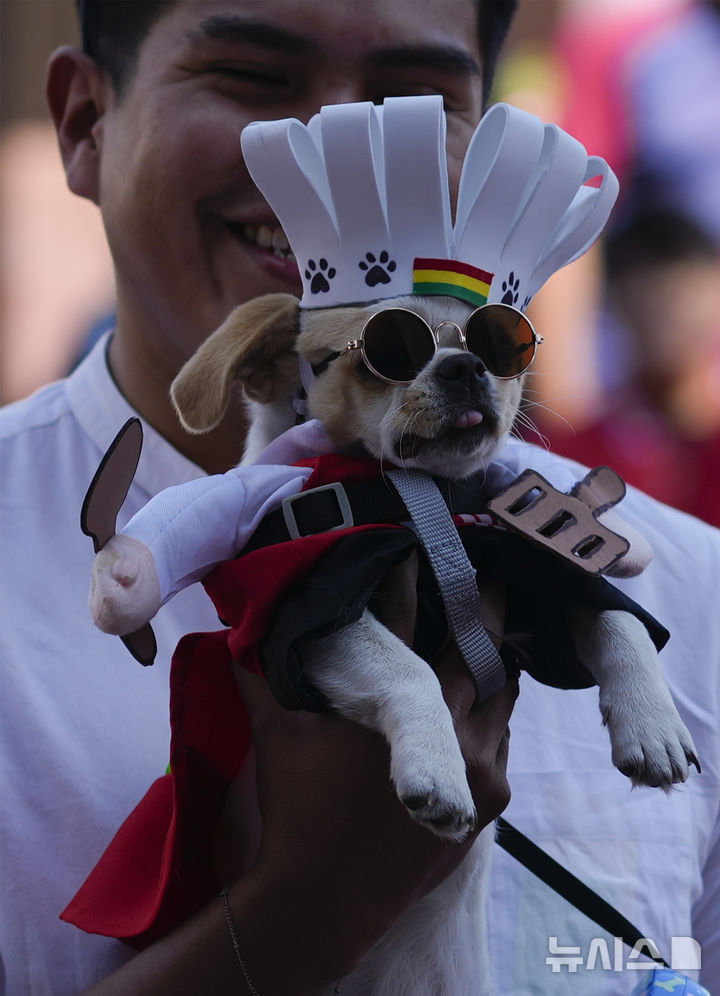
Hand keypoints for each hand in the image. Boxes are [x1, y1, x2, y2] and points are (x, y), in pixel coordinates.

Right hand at [223, 553, 516, 990]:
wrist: (325, 899)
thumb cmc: (297, 808)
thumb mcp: (275, 733)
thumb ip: (264, 673)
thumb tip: (243, 624)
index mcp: (392, 707)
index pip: (403, 621)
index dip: (410, 579)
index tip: (421, 547)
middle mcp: (448, 732)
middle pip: (478, 650)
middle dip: (481, 609)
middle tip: (486, 574)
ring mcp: (479, 768)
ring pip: (502, 694)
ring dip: (494, 661)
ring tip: (492, 625)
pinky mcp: (490, 800)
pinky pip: (504, 738)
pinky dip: (494, 710)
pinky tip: (486, 692)